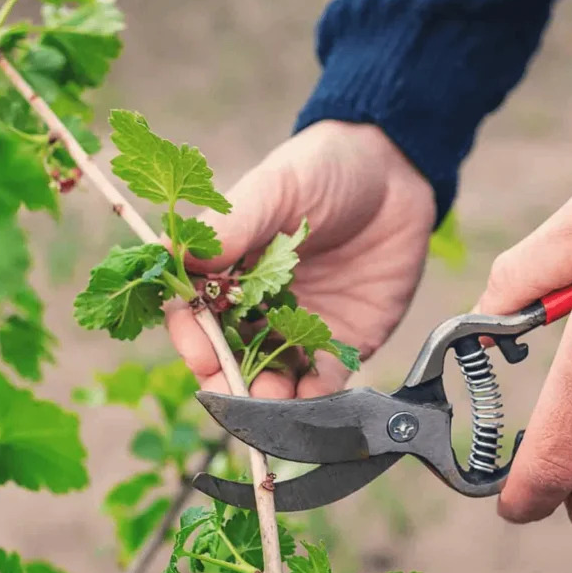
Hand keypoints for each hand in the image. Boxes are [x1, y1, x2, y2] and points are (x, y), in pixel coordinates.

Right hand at [166, 120, 435, 398]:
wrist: (396, 174)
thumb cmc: (325, 169)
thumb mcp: (275, 188)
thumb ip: (231, 225)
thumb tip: (175, 255)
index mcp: (230, 270)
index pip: (196, 315)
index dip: (192, 336)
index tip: (198, 348)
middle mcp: (259, 306)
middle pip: (229, 357)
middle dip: (225, 380)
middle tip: (230, 390)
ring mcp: (300, 328)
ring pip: (272, 378)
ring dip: (266, 399)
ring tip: (270, 403)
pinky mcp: (343, 342)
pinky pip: (322, 382)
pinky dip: (313, 399)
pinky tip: (309, 402)